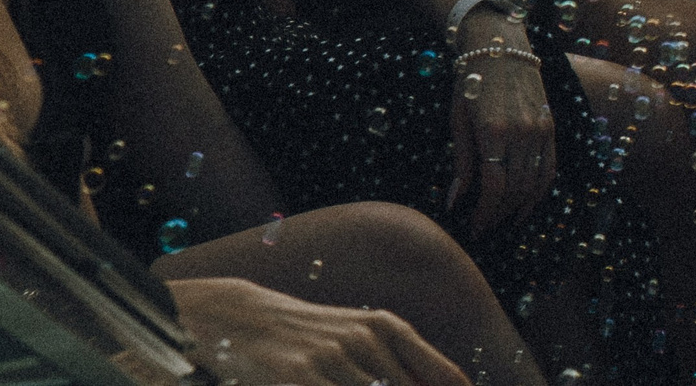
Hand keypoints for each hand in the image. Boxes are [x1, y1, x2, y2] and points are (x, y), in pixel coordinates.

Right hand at [166, 277, 468, 385]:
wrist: (238, 318)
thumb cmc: (309, 333)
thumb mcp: (360, 335)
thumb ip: (404, 360)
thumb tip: (457, 384)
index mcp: (386, 327)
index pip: (442, 377)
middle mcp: (365, 340)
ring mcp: (331, 359)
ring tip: (345, 385)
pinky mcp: (298, 377)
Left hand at [445, 18, 557, 238]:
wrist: (500, 48)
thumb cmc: (471, 82)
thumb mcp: (459, 120)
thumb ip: (461, 161)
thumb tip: (456, 201)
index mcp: (494, 131)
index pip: (495, 187)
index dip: (484, 213)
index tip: (474, 227)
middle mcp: (522, 131)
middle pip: (516, 189)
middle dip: (499, 214)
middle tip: (485, 228)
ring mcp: (541, 128)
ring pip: (536, 182)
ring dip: (520, 207)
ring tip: (505, 220)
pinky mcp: (550, 125)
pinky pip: (550, 166)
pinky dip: (541, 189)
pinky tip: (528, 203)